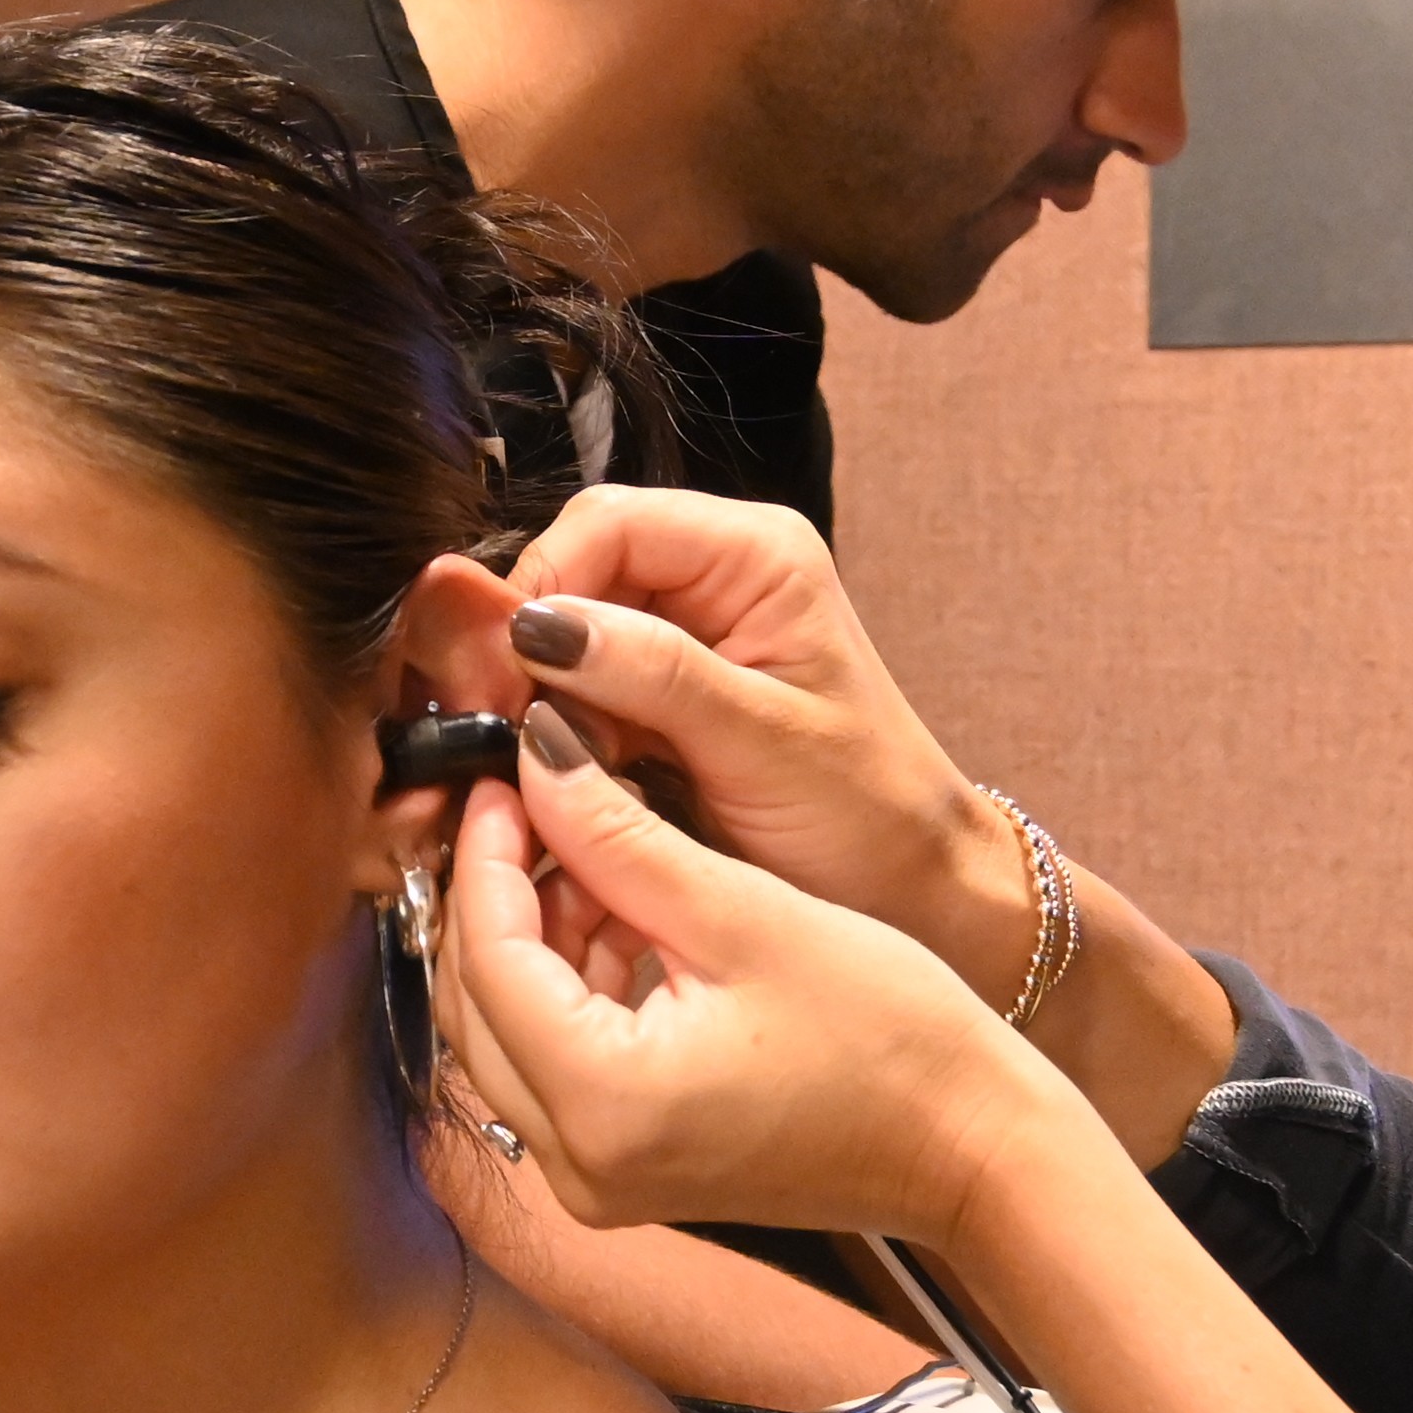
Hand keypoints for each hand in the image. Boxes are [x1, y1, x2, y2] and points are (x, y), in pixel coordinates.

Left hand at [433, 712, 1075, 1256]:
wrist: (973, 1147)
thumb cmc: (890, 1038)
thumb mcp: (742, 915)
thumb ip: (618, 838)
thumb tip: (536, 757)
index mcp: (604, 1105)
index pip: (489, 961)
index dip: (488, 856)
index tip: (508, 774)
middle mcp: (578, 1166)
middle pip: (481, 1007)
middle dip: (498, 898)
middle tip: (537, 802)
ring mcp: (600, 1183)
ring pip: (511, 1038)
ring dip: (537, 942)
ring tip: (594, 852)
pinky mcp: (629, 1177)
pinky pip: (559, 1072)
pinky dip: (573, 992)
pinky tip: (624, 922)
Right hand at [500, 488, 1041, 1006]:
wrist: (909, 889)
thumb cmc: (865, 812)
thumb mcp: (761, 740)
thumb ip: (655, 674)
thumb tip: (542, 626)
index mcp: (755, 555)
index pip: (610, 523)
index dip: (544, 585)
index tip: (505, 669)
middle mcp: (715, 577)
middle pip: (576, 570)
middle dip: (533, 645)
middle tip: (503, 726)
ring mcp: (688, 634)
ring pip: (567, 635)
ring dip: (543, 697)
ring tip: (541, 763)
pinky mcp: (664, 693)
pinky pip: (581, 690)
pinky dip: (562, 732)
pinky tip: (567, 777)